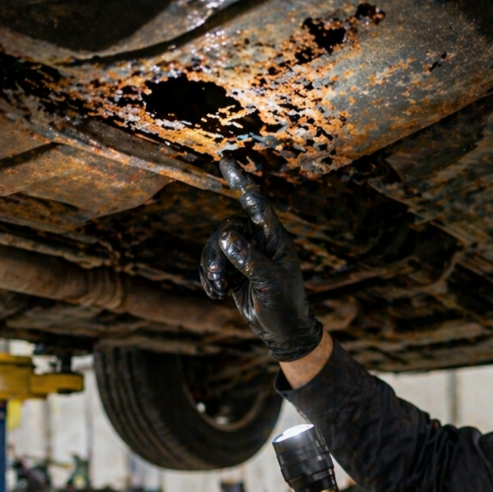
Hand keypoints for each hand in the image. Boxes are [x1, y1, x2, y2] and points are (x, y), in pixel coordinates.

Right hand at [199, 156, 323, 361]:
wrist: (282, 330)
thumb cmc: (284, 305)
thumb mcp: (269, 283)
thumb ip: (249, 259)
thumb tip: (226, 237)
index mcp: (275, 238)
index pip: (256, 204)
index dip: (241, 182)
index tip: (225, 160)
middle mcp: (259, 241)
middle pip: (226, 229)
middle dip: (215, 252)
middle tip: (216, 276)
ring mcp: (245, 254)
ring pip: (214, 246)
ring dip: (210, 268)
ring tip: (217, 289)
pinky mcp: (233, 269)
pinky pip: (210, 263)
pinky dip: (208, 278)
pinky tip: (216, 294)